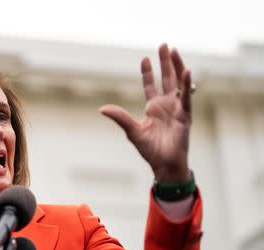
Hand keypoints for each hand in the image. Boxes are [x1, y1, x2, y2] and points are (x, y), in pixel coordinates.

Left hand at [100, 43, 192, 182]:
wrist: (164, 165)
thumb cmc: (150, 150)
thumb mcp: (132, 131)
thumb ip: (120, 118)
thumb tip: (101, 108)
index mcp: (153, 108)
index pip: (151, 85)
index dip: (148, 72)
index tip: (145, 59)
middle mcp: (166, 105)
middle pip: (166, 78)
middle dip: (165, 62)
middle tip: (164, 45)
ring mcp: (177, 109)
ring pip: (178, 83)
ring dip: (177, 66)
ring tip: (174, 50)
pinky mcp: (186, 116)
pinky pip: (187, 97)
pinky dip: (187, 85)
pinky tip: (186, 71)